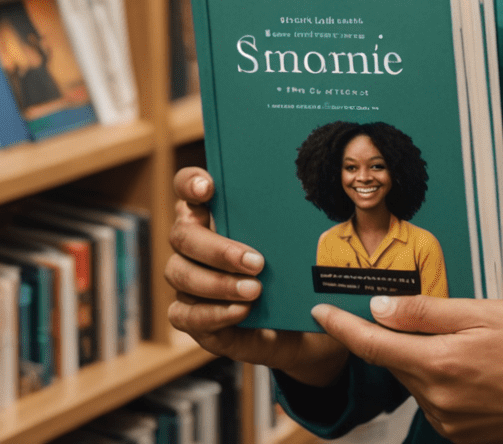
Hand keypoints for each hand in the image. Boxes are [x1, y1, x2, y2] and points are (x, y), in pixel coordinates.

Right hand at [165, 168, 348, 387]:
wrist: (300, 319)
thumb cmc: (296, 266)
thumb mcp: (300, 238)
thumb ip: (294, 213)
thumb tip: (322, 187)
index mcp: (213, 212)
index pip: (187, 186)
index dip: (190, 183)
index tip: (208, 188)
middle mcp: (192, 242)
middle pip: (182, 235)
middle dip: (218, 249)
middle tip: (257, 262)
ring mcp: (186, 280)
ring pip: (180, 275)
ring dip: (219, 283)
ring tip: (255, 291)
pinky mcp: (189, 316)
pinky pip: (186, 315)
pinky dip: (214, 314)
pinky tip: (242, 311)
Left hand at [314, 293, 502, 443]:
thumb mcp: (488, 312)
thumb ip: (429, 311)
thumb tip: (380, 307)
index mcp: (440, 366)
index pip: (373, 345)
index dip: (342, 326)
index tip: (320, 310)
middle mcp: (440, 403)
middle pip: (398, 362)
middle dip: (399, 336)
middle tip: (422, 310)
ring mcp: (454, 426)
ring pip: (421, 381)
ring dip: (428, 358)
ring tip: (475, 340)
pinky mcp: (470, 438)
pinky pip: (443, 401)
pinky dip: (448, 378)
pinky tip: (483, 366)